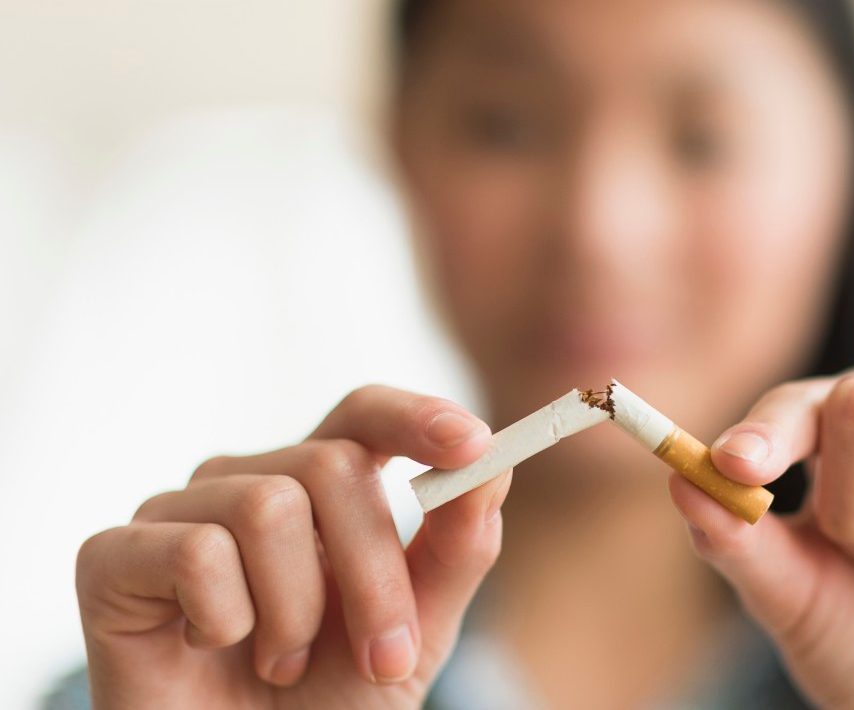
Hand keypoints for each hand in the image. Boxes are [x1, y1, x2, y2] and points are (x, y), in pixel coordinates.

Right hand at [76, 385, 508, 709]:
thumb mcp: (414, 632)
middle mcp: (247, 482)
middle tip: (385, 656)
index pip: (364, 415)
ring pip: (268, 507)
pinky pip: (196, 554)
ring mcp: (178, 513)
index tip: (472, 443)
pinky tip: (212, 649)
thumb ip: (456, 551)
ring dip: (298, 612)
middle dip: (375, 573)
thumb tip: (494, 466)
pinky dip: (226, 621)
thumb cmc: (326, 701)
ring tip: (282, 662)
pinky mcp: (113, 556)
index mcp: (319, 487)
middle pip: (333, 465)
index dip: (416, 417)